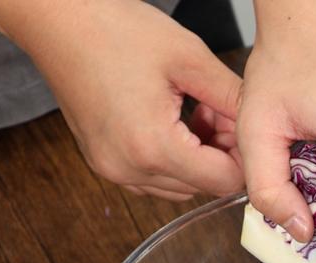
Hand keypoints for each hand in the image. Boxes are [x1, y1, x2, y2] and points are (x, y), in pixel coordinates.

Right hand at [13, 0, 243, 199]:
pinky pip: (155, 182)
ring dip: (197, 161)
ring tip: (193, 115)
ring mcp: (114, 172)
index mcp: (154, 147)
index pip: (223, 181)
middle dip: (220, 156)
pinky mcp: (105, 166)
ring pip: (181, 188)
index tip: (239, 126)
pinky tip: (171, 126)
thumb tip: (260, 126)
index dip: (243, 157)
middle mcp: (131, 170)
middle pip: (203, 187)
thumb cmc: (114, 29)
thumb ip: (232, 98)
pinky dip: (172, 162)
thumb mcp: (189, 57)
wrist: (55, 21)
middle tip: (216, 111)